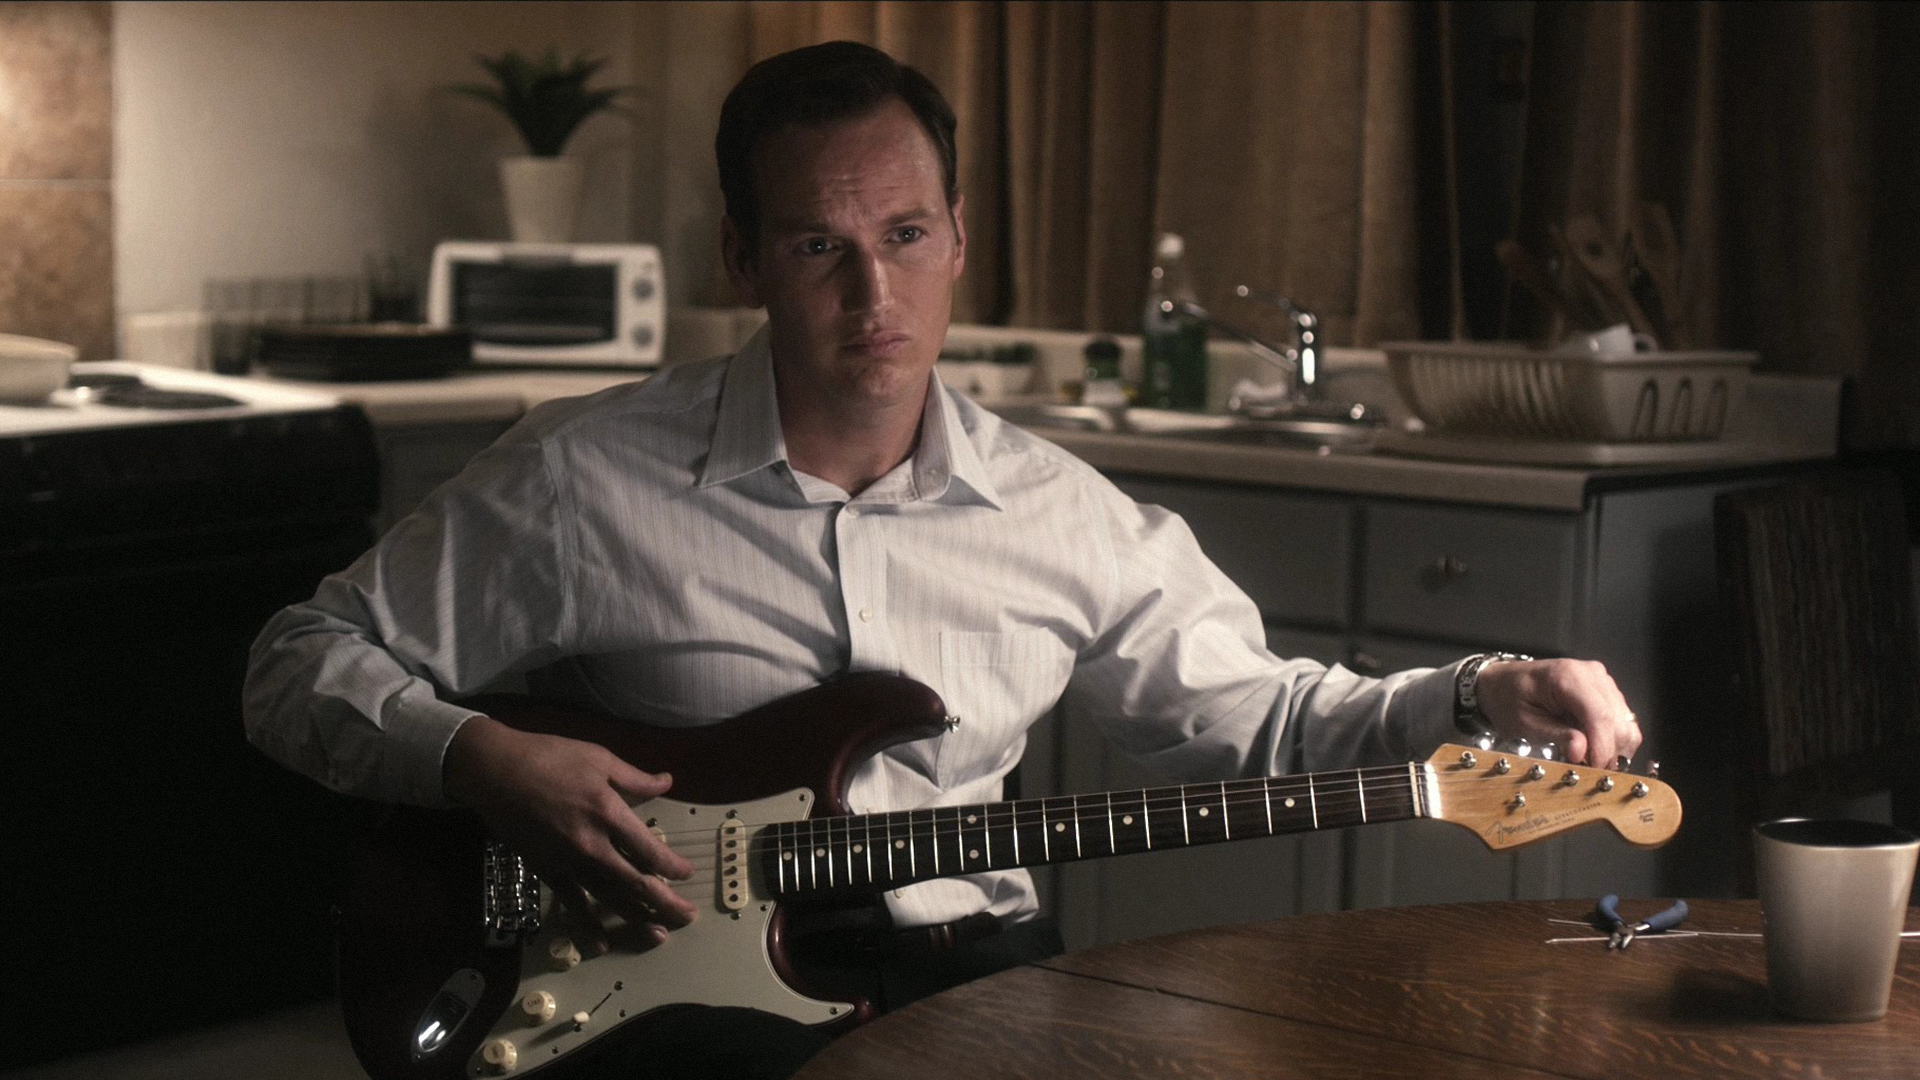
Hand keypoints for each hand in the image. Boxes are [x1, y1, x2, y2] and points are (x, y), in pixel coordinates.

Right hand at [443, 715, 697, 941]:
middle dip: (666, 903)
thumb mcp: (599, 758)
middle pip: (636, 884)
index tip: (686, 873)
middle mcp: (592, 845)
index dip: (672, 867)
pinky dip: (587, 926)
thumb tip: (667, 782)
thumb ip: (635, 778)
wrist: (495, 771)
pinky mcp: (546, 871)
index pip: (649, 851)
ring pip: (609, 899)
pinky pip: (571, 905)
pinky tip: (601, 944)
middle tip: (687, 917)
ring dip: (637, 918)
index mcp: (609, 813)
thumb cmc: (549, 758)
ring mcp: (567, 862)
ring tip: (659, 934)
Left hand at [1469, 658, 1642, 769]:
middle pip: (1619, 722)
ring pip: (1626, 724)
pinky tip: (1589, 743)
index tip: (1596, 770)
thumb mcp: (1523, 723)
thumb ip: (1555, 736)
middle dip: (1607, 751)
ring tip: (1585, 755)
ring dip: (1611, 746)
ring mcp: (1602, 681)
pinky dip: (1611, 739)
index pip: (1599, 716)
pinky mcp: (1607, 692)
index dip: (1602, 748)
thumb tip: (1581, 752)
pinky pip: (1622, 722)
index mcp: (1568, 676)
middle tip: (1586, 767)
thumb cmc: (1510, 698)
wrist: (1503, 682)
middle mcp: (1592, 674)